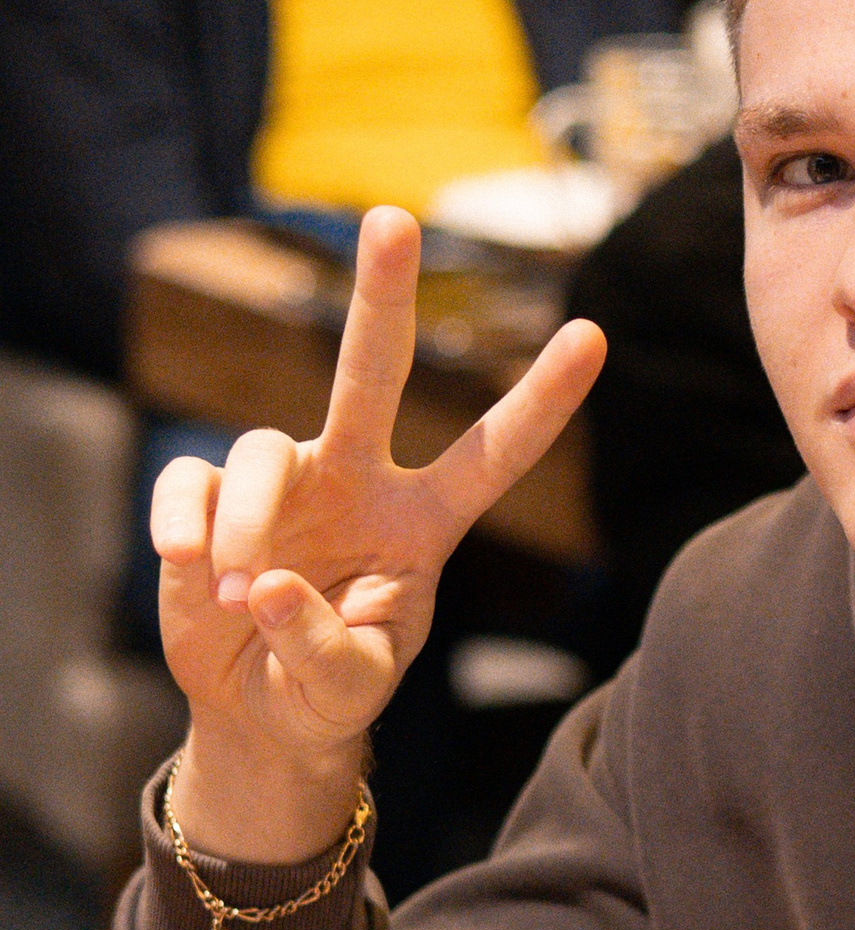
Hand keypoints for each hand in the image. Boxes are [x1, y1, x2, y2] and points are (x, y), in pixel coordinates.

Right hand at [155, 207, 604, 860]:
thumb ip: (321, 647)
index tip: (595, 336)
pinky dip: (184, 522)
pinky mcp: (207, 493)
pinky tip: (185, 563)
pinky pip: (190, 478)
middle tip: (392, 219)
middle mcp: (358, 479)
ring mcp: (284, 479)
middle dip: (383, 294)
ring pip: (262, 450)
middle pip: (373, 370)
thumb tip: (262, 580)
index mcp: (422, 522)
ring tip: (234, 593)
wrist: (256, 711)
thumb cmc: (326, 692)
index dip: (541, 400)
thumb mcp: (347, 691)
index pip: (492, 455)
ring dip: (244, 522)